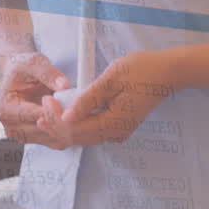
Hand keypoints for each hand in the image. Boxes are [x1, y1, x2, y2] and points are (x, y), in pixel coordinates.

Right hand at [0, 52, 72, 149]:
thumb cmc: (23, 69)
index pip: (36, 116)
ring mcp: (23, 136)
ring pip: (53, 140)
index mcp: (6, 109)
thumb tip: (64, 85)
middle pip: (45, 131)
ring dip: (70, 128)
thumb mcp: (34, 63)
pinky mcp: (34, 139)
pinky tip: (76, 120)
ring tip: (81, 113)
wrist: (17, 77)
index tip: (74, 102)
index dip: (57, 110)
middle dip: (66, 120)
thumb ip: (48, 74)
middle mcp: (11, 126)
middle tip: (83, 108)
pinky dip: (68, 133)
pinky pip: (55, 142)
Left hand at [41, 50, 176, 146]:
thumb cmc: (142, 70)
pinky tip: (67, 117)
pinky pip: (93, 132)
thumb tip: (67, 116)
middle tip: (41, 109)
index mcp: (112, 122)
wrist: (168, 73)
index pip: (75, 129)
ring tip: (48, 114)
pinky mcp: (120, 126)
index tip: (46, 100)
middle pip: (77, 138)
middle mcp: (115, 133)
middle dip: (56, 126)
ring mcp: (118, 131)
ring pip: (84, 138)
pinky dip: (77, 127)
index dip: (56, 118)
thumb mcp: (111, 79)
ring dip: (65, 128)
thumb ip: (88, 99)